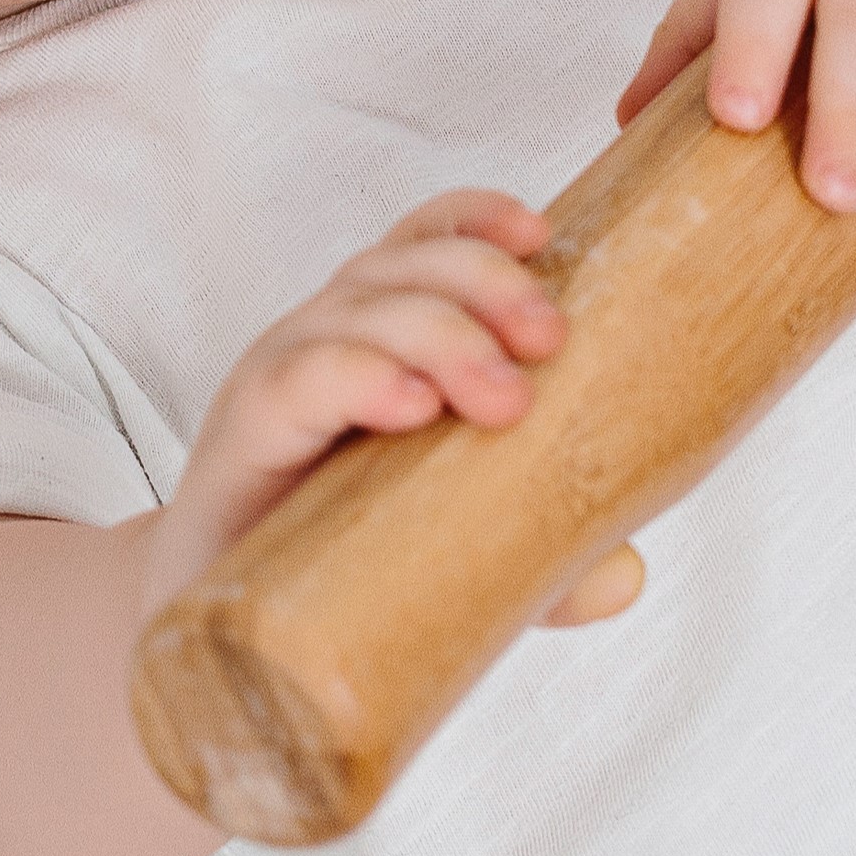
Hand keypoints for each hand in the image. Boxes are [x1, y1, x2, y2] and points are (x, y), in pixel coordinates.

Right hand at [145, 192, 639, 625]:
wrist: (229, 636)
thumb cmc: (343, 560)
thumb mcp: (460, 548)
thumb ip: (544, 559)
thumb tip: (625, 575)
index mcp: (384, 336)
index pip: (425, 240)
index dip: (480, 220)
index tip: (543, 235)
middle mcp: (331, 336)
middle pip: (404, 263)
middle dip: (484, 282)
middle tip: (551, 342)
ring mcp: (283, 376)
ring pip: (358, 308)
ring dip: (439, 333)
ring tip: (503, 400)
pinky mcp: (244, 432)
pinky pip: (299, 379)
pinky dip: (360, 377)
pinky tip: (410, 406)